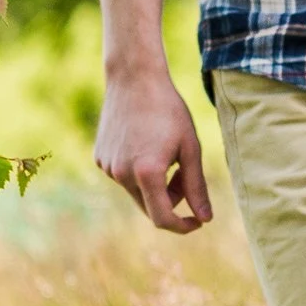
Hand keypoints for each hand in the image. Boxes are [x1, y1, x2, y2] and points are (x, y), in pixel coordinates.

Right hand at [94, 66, 213, 233]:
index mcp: (147, 173)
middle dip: (171, 200)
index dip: (182, 226)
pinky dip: (137, 171)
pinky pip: (123, 176)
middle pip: (149, 207)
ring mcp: (107, 167)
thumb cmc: (169, 111)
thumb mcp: (190, 148)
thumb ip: (196, 186)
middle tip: (184, 174)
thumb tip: (205, 219)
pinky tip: (144, 142)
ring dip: (154, 185)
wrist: (134, 80)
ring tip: (165, 151)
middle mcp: (122, 174)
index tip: (197, 221)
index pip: (163, 218)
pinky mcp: (99, 158)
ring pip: (137, 192)